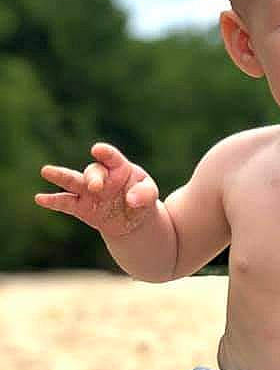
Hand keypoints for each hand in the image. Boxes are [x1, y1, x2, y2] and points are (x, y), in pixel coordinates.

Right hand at [35, 143, 158, 237]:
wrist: (132, 219)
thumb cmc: (141, 198)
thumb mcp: (150, 195)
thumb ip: (145, 194)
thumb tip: (131, 200)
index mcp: (118, 167)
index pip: (111, 157)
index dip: (105, 153)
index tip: (98, 150)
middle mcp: (101, 177)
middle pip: (93, 171)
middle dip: (92, 178)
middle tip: (95, 186)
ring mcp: (88, 191)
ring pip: (73, 181)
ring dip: (60, 176)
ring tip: (46, 171)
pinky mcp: (81, 207)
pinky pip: (65, 203)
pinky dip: (53, 201)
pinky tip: (40, 198)